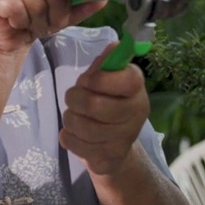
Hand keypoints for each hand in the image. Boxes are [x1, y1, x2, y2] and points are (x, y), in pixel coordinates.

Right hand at [0, 0, 106, 56]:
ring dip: (38, 21)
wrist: (3, 34)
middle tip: (51, 23)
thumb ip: (81, 5)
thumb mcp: (62, 12)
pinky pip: (17, 9)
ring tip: (32, 23)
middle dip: (57, 13)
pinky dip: (21, 21)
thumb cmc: (33, 16)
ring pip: (35, 2)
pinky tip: (16, 21)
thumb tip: (103, 0)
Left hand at [60, 44, 150, 174]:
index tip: (87, 80)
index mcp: (137, 89)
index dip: (99, 79)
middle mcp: (136, 115)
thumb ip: (106, 62)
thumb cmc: (106, 102)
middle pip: (95, 105)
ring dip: (69, 118)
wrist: (113, 145)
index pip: (126, 80)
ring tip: (74, 116)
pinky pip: (75, 144)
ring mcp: (124, 140)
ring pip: (81, 126)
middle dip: (74, 99)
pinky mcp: (108, 159)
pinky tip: (74, 134)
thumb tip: (116, 45)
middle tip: (73, 98)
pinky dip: (67, 136)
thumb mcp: (106, 78)